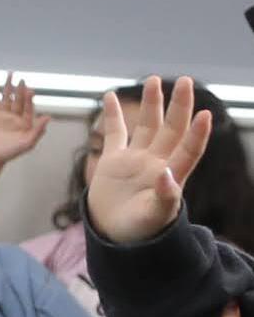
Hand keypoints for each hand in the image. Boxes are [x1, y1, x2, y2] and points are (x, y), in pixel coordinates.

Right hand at [0, 75, 45, 167]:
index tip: (29, 90)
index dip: (29, 98)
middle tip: (20, 79)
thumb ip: (38, 130)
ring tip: (9, 75)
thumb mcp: (27, 143)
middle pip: (18, 99)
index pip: (28, 106)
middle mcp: (16, 116)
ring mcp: (3, 114)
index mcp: (26, 121)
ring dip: (8, 87)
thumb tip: (48, 117)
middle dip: (19, 89)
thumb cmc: (10, 152)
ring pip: (7, 97)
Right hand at [89, 76, 214, 247]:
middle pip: (171, 128)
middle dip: (178, 105)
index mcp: (171, 176)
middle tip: (184, 81)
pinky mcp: (115, 160)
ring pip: (147, 125)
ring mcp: (136, 159)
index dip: (198, 133)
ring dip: (152, 103)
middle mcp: (157, 162)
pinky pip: (115, 133)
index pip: (189, 149)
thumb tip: (167, 174)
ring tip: (153, 80)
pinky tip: (111, 96)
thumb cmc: (140, 231)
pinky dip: (113, 115)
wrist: (116, 236)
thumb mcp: (154, 217)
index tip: (205, 114)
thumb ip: (164, 197)